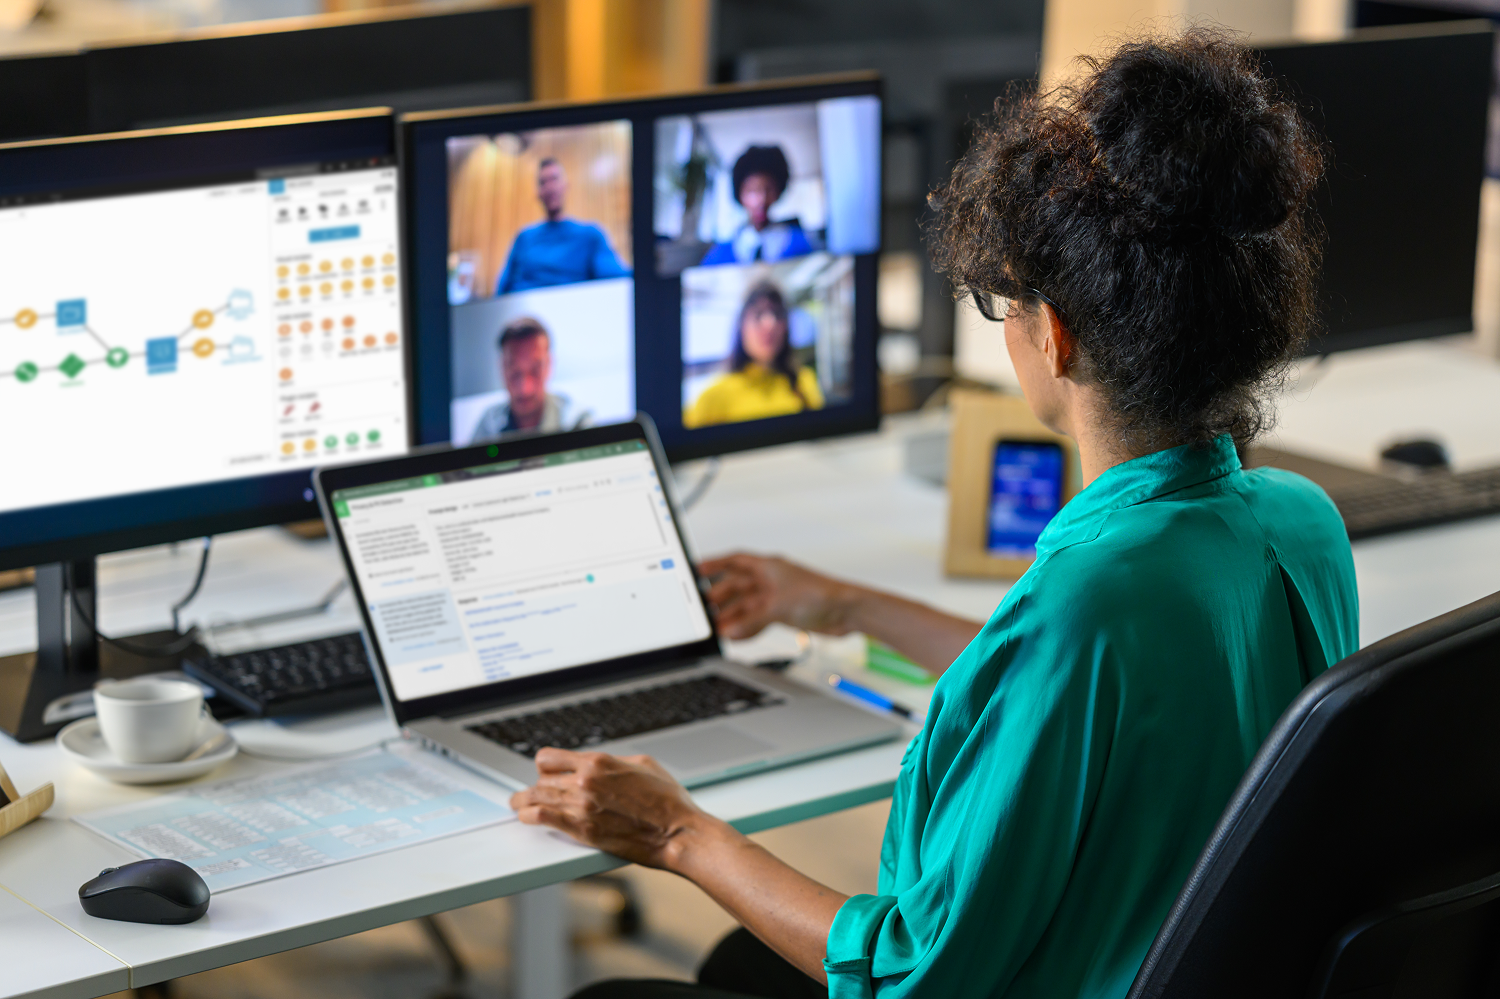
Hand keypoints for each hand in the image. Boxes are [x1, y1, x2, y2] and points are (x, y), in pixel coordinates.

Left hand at [509, 749, 719, 869]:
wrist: (678, 832)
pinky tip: (526, 817)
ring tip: (518, 804)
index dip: (545, 765)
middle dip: (539, 786)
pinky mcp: (583, 831)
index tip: (545, 772)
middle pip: (542, 779)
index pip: (550, 758)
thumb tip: (599, 765)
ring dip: (524, 801)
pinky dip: (530, 816)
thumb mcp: (644, 764)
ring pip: (536, 798)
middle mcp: (585, 781)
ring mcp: (581, 807)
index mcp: (599, 762)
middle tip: (536, 792)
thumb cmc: (667, 801)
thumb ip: (614, 762)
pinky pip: (543, 819)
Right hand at [699, 553, 855, 639]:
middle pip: (737, 586)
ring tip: (718, 629)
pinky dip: (748, 628)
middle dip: (721, 598)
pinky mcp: (783, 613)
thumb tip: (729, 630)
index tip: (697, 569)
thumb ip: (750, 620)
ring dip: (733, 617)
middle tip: (705, 610)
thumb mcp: (777, 606)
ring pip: (746, 606)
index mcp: (768, 566)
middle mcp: (770, 580)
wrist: (846, 611)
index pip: (734, 560)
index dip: (715, 563)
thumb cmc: (820, 594)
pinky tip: (737, 637)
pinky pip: (758, 620)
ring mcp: (776, 597)